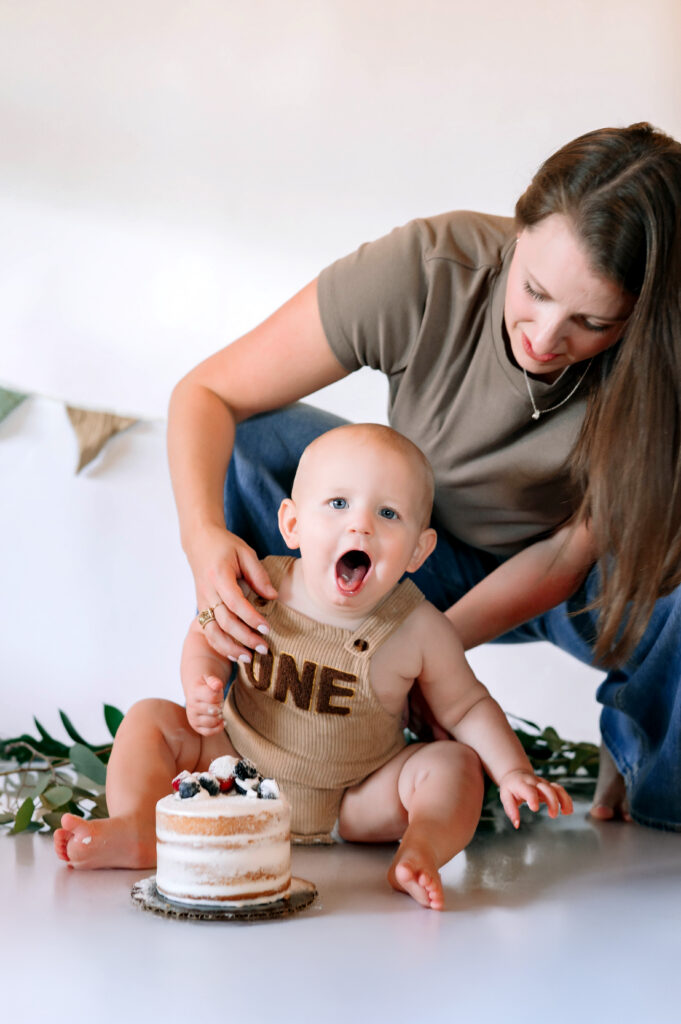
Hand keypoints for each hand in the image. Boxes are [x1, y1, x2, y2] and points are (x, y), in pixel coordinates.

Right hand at [185, 673, 225, 736]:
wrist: (195, 692)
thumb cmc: (205, 686)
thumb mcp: (209, 679)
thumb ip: (214, 681)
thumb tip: (217, 684)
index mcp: (194, 693)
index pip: (212, 697)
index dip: (219, 695)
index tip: (218, 693)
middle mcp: (191, 707)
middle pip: (213, 710)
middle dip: (220, 706)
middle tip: (218, 702)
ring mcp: (193, 718)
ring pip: (212, 722)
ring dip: (219, 716)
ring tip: (218, 711)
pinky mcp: (196, 727)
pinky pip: (208, 732)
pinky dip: (218, 728)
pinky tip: (222, 721)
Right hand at [190, 525, 277, 661]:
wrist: (200, 543)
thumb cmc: (226, 546)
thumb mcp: (245, 553)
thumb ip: (259, 575)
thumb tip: (273, 597)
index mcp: (219, 575)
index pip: (235, 602)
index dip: (251, 617)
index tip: (267, 628)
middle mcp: (208, 592)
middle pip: (224, 621)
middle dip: (244, 638)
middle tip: (264, 648)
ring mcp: (202, 601)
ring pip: (212, 631)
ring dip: (230, 647)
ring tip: (249, 658)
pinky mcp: (202, 608)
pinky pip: (209, 631)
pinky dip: (220, 645)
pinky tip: (234, 655)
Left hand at [498, 770, 573, 828]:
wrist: (516, 774)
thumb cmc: (511, 787)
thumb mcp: (505, 797)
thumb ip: (511, 810)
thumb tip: (516, 824)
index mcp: (522, 784)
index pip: (529, 790)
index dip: (533, 798)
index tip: (534, 808)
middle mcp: (535, 783)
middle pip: (547, 788)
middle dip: (552, 801)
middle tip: (553, 815)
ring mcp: (543, 784)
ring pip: (557, 788)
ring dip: (563, 799)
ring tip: (566, 812)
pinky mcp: (549, 786)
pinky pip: (561, 790)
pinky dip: (567, 800)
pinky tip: (568, 811)